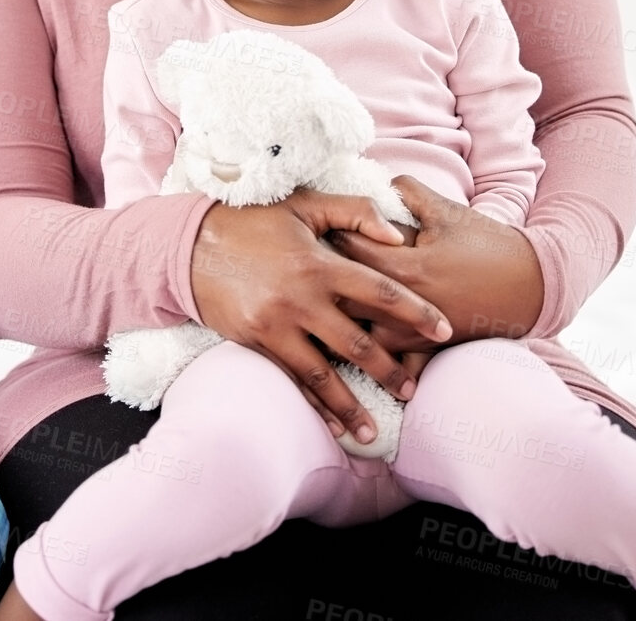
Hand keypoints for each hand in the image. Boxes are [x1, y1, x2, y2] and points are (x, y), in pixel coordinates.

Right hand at [190, 189, 451, 445]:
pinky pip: (289, 379)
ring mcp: (276, 325)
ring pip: (321, 374)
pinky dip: (311, 405)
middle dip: (389, 370)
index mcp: (319, 263)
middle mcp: (300, 299)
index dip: (415, 312)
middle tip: (412, 391)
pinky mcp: (254, 342)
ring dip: (348, 405)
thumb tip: (399, 235)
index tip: (444, 330)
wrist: (190, 244)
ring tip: (372, 431)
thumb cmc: (253, 221)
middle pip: (356, 343)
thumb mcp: (304, 204)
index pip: (379, 290)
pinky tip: (331, 424)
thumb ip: (354, 212)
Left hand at [330, 177, 544, 357]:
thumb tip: (375, 181)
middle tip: (308, 265)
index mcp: (408, 267)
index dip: (329, 234)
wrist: (533, 286)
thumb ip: (407, 191)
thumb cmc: (489, 244)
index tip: (317, 226)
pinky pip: (385, 362)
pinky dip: (366, 355)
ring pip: (356, 335)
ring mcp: (414, 334)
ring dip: (336, 319)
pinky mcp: (425, 350)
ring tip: (318, 303)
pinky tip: (345, 348)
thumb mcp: (448, 211)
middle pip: (341, 295)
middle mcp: (405, 306)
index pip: (348, 249)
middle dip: (323, 280)